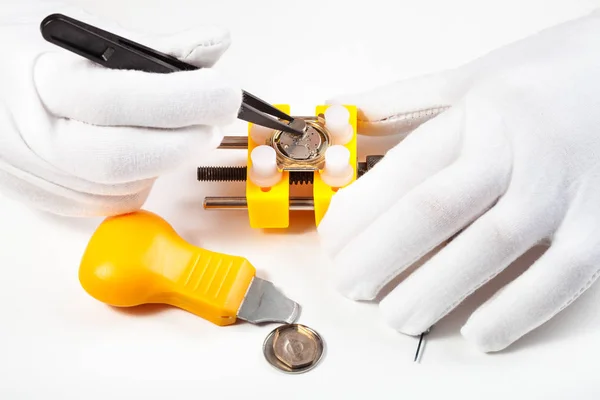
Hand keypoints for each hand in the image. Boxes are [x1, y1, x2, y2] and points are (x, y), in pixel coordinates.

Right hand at [0, 1, 240, 215]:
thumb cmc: (33, 63)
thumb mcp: (85, 38)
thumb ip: (153, 48)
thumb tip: (213, 46)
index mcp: (40, 84)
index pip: (116, 100)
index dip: (180, 100)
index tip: (224, 92)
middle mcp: (38, 140)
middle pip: (123, 157)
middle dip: (185, 140)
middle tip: (216, 117)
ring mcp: (48, 180)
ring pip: (130, 183)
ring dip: (171, 156)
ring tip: (184, 126)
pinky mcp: (63, 204)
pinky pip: (123, 197)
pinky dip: (150, 172)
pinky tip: (150, 146)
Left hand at [318, 9, 599, 351]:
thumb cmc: (546, 80)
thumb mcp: (469, 80)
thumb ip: (402, 102)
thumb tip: (339, 112)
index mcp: (479, 115)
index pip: (406, 172)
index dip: (361, 214)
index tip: (333, 243)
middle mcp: (519, 151)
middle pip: (434, 211)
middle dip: (381, 257)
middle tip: (350, 285)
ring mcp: (562, 191)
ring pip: (488, 249)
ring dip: (433, 291)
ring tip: (395, 317)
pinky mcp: (599, 227)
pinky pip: (559, 277)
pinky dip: (517, 311)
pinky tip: (479, 334)